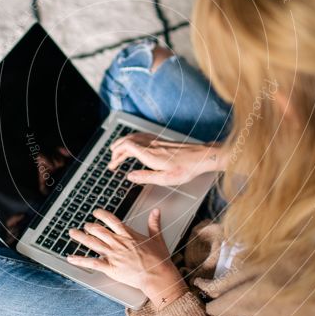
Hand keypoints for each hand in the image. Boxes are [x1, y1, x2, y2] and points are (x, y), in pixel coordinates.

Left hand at [67, 208, 187, 305]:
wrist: (156, 275)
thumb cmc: (158, 259)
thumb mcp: (157, 238)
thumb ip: (154, 223)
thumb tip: (156, 211)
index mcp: (128, 235)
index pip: (112, 220)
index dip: (102, 215)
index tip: (96, 212)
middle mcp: (118, 243)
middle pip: (99, 230)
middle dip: (89, 226)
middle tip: (84, 225)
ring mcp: (113, 255)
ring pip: (92, 243)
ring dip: (80, 237)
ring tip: (72, 233)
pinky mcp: (110, 267)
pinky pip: (92, 262)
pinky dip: (80, 260)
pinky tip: (71, 258)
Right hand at [109, 132, 226, 186]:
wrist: (202, 157)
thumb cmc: (186, 169)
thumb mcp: (165, 179)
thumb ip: (145, 177)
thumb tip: (130, 176)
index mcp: (150, 155)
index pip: (127, 147)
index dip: (117, 154)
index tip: (112, 163)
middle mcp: (151, 145)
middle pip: (128, 141)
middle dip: (117, 150)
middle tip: (112, 160)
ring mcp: (157, 141)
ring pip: (134, 138)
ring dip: (123, 143)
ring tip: (117, 149)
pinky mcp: (162, 141)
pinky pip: (143, 136)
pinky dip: (133, 139)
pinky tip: (134, 143)